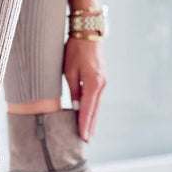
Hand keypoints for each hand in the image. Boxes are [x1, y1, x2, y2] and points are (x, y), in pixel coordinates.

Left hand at [64, 0, 106, 141]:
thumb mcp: (69, 69)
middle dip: (90, 125)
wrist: (88, 31)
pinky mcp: (101, 77)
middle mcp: (101, 83)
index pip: (87, 108)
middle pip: (95, 109)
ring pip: (96, 104)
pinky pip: (96, 97)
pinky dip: (93, 107)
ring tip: (87, 132)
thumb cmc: (75, 48)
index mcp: (93, 82)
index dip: (84, 123)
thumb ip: (73, 89)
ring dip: (92, 118)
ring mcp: (103, 80)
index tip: (83, 137)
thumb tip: (75, 107)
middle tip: (86, 141)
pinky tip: (89, 114)